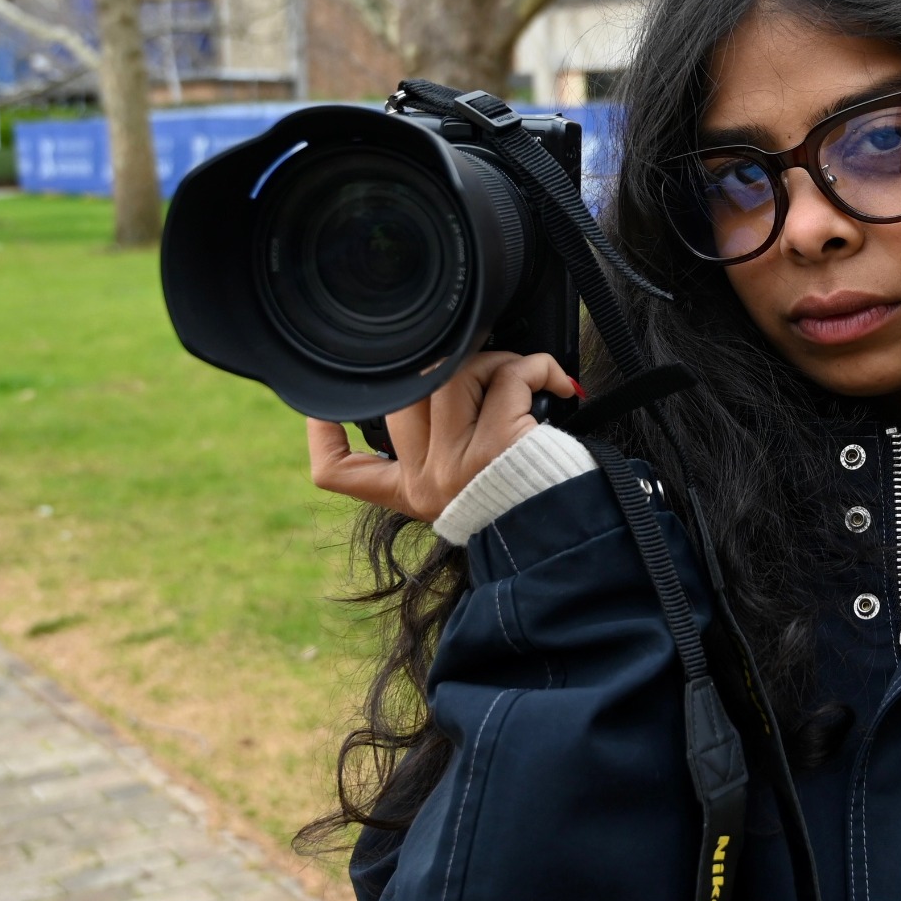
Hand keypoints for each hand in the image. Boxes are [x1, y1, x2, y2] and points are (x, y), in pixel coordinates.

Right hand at [307, 350, 577, 521]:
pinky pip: (506, 377)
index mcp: (412, 495)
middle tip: (496, 379)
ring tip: (525, 378)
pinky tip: (556, 382)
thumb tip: (437, 391)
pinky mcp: (496, 446)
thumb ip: (444, 453)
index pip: (338, 472)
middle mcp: (426, 481)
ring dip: (493, 362)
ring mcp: (456, 463)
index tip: (323, 408)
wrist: (579, 538)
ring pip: (450, 376)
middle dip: (452, 368)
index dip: (322, 434)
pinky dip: (535, 367)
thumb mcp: (471, 493)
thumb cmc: (533, 504)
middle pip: (406, 394)